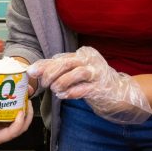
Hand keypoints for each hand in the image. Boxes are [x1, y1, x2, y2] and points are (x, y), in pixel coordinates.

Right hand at [0, 101, 33, 150]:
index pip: (14, 131)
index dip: (20, 121)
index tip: (21, 110)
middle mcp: (2, 134)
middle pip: (20, 127)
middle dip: (27, 115)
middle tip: (28, 102)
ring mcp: (0, 129)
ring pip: (16, 122)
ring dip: (22, 112)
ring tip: (23, 99)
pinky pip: (8, 117)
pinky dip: (12, 110)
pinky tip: (10, 100)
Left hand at [29, 47, 151, 123]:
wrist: (120, 93)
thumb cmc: (94, 83)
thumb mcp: (77, 73)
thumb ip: (59, 70)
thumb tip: (34, 70)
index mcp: (83, 54)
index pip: (59, 58)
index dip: (44, 65)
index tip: (31, 72)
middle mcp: (90, 60)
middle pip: (66, 63)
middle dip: (50, 74)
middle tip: (44, 84)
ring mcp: (97, 73)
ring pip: (75, 73)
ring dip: (61, 83)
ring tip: (56, 90)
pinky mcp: (101, 87)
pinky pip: (84, 89)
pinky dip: (71, 93)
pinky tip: (64, 96)